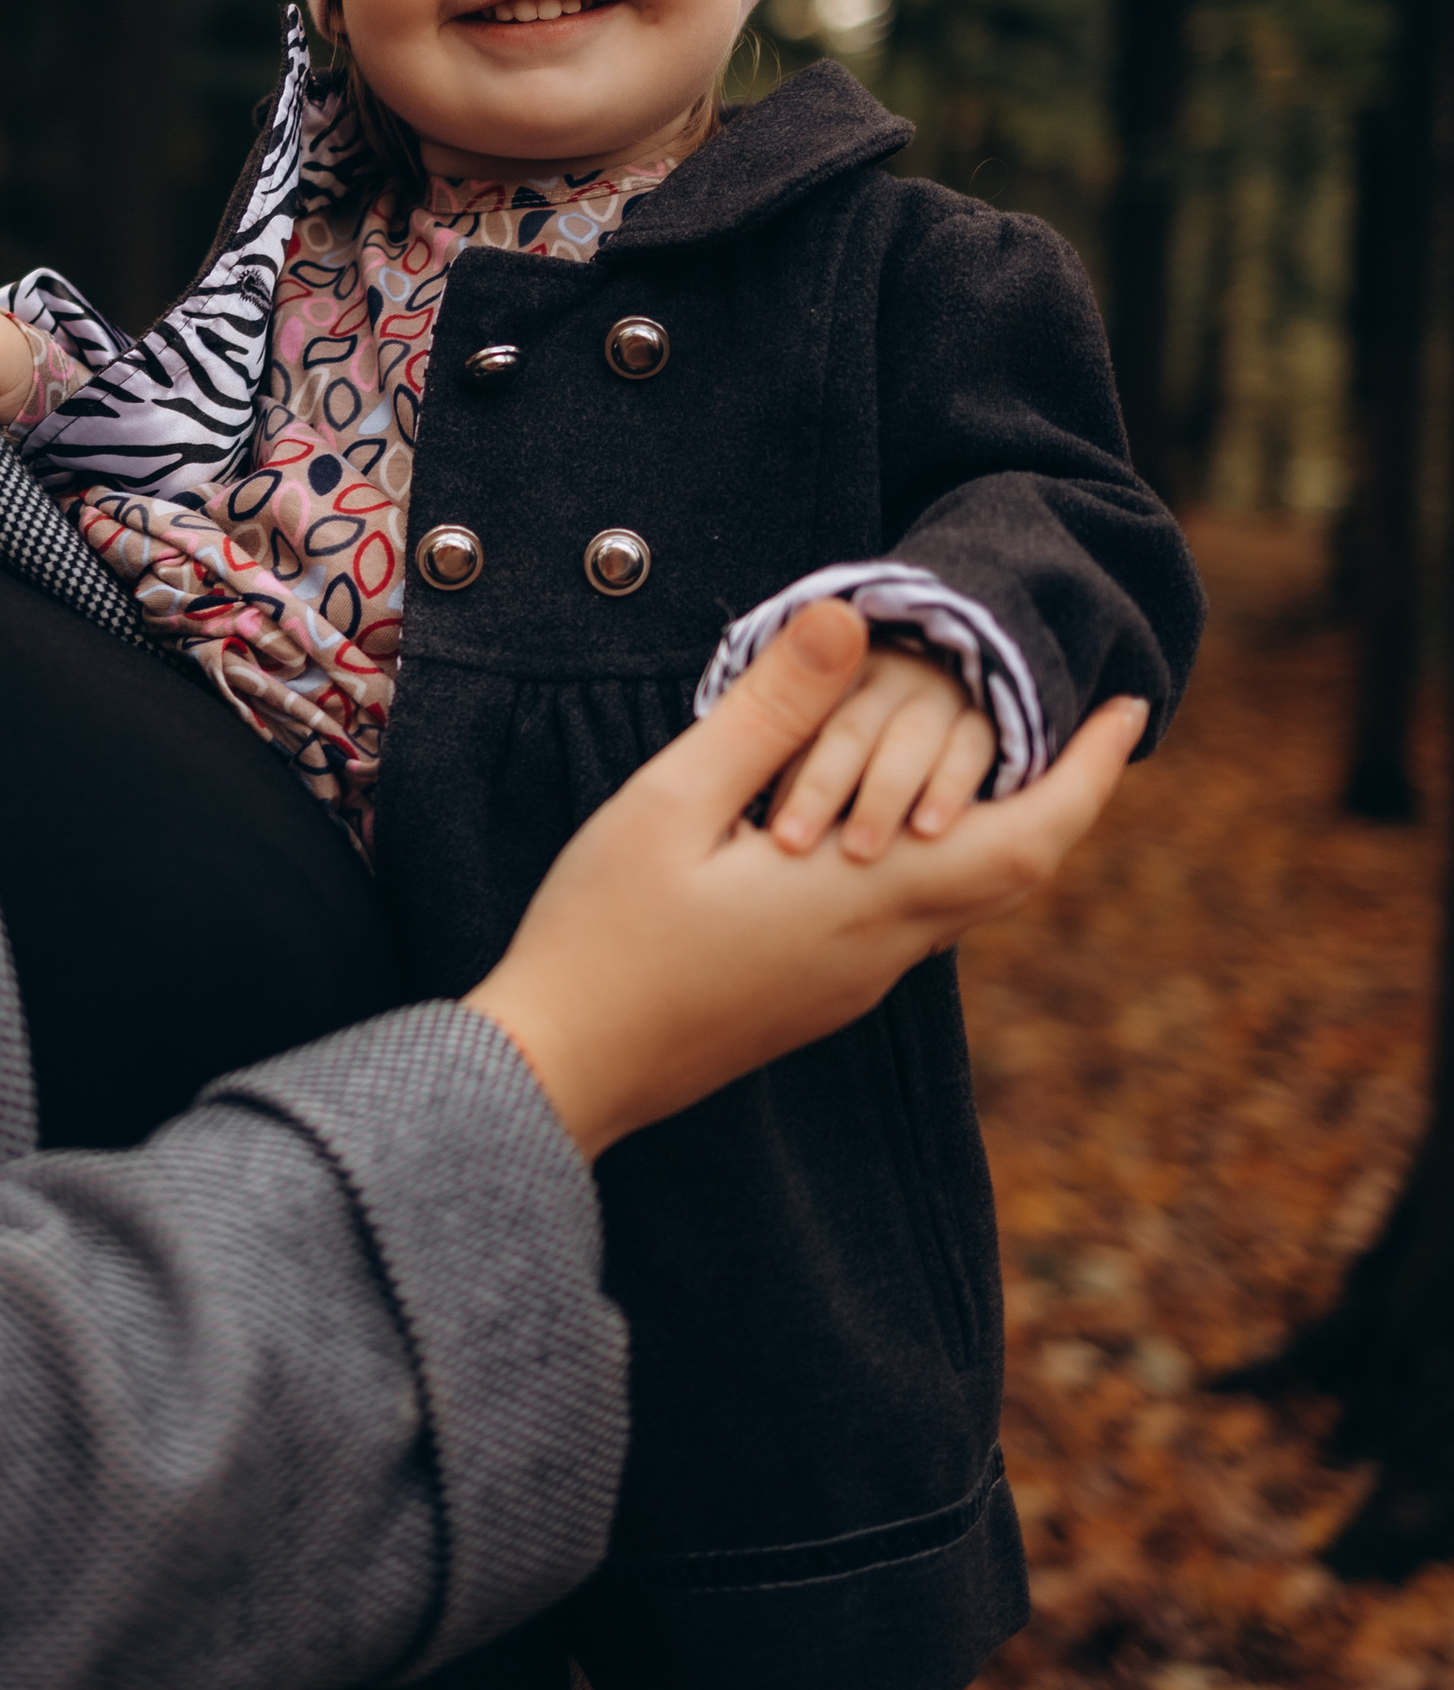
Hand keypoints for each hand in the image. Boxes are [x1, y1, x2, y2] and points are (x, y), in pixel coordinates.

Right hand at [465, 600, 1147, 1160]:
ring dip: (995, 826)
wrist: (558, 1071)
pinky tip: (891, 820)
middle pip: (1013, 873)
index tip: (1131, 709)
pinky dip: (934, 857)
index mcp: (863, 899)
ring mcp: (850, 984)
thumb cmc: (604, 933)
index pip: (1025, 840)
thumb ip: (768, 710)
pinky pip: (910, 919)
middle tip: (1085, 725)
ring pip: (962, 899)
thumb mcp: (673, 799)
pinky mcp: (815, 998)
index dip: (1091, 774)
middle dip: (1062, 795)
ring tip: (994, 753)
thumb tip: (849, 618)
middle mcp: (880, 950)